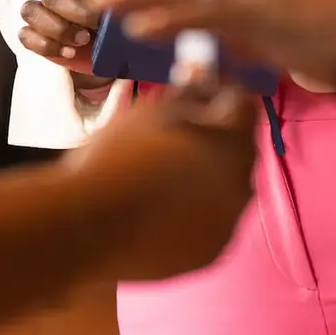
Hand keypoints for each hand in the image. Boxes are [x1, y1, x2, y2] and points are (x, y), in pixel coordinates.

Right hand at [17, 0, 114, 91]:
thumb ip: (118, 1)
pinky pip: (25, 35)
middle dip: (74, 13)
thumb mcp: (128, 8)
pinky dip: (47, 46)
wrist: (114, 52)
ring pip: (30, 10)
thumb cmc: (121, 24)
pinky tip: (69, 52)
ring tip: (81, 41)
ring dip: (58, 29)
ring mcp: (44, 10)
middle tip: (95, 27)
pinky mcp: (36, 34)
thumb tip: (107, 5)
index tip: (102, 5)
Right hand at [63, 82, 256, 281]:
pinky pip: (213, 221)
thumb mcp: (150, 111)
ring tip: (171, 175)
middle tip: (183, 132)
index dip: (224, 92)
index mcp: (231, 143)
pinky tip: (167, 208)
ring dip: (210, 176)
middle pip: (240, 150)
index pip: (245, 105)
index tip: (203, 89)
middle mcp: (241, 184)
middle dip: (219, 136)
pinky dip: (199, 210)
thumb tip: (201, 83)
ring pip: (228, 189)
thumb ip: (186, 96)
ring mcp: (227, 224)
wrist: (89, 223)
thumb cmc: (117, 158)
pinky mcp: (210, 252)